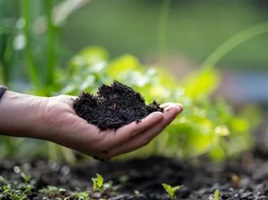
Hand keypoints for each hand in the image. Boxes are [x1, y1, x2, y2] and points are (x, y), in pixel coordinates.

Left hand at [41, 95, 182, 159]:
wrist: (45, 115)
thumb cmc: (70, 111)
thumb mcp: (100, 109)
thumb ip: (117, 110)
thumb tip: (132, 101)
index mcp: (113, 142)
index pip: (141, 134)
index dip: (158, 122)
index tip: (169, 108)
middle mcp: (112, 148)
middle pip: (146, 136)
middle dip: (165, 122)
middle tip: (179, 108)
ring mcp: (107, 149)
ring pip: (141, 137)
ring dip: (160, 123)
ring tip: (173, 110)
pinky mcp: (101, 144)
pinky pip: (128, 133)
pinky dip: (144, 124)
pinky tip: (157, 115)